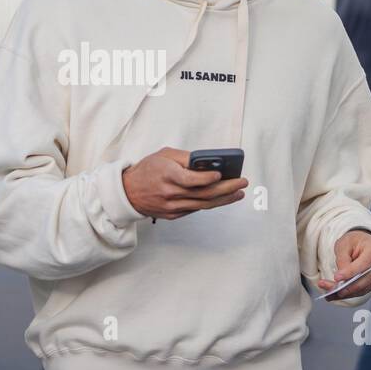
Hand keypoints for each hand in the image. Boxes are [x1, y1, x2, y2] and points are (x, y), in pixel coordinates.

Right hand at [121, 147, 246, 219]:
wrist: (128, 192)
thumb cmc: (148, 169)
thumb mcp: (164, 155)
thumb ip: (185, 158)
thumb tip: (208, 162)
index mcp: (167, 175)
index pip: (190, 179)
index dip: (206, 179)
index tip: (221, 175)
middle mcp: (170, 193)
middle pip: (203, 194)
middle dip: (226, 189)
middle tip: (242, 183)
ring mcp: (172, 207)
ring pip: (203, 204)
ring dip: (224, 199)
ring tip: (238, 192)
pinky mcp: (173, 215)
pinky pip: (195, 209)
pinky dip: (210, 203)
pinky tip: (222, 198)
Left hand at [317, 230, 370, 300]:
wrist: (363, 244)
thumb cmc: (354, 242)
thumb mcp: (344, 244)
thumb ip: (343, 259)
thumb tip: (341, 278)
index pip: (364, 263)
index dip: (350, 272)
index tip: (336, 278)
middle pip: (366, 279)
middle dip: (347, 287)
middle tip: (330, 289)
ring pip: (364, 288)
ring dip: (346, 293)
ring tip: (330, 293)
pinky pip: (363, 291)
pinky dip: (349, 294)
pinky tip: (336, 295)